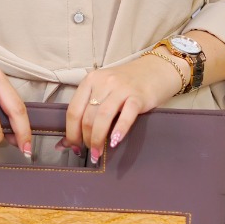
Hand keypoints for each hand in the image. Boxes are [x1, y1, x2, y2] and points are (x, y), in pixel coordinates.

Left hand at [63, 55, 187, 162]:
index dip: (71, 132)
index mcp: (90, 80)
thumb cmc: (125, 84)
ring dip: (98, 139)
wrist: (154, 71)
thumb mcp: (103, 89)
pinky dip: (119, 130)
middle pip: (87, 116)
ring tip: (98, 153)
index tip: (74, 146)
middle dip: (86, 139)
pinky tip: (115, 142)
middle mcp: (103, 82)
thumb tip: (69, 140)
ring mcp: (121, 88)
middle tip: (90, 152)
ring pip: (102, 117)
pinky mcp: (138, 96)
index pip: (73, 110)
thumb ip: (88, 108)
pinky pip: (126, 115)